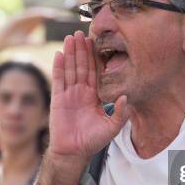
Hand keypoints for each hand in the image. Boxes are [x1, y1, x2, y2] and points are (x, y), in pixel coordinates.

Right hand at [0, 8, 58, 46]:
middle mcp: (30, 19)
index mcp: (34, 24)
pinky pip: (26, 14)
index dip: (53, 19)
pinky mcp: (17, 17)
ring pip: (35, 13)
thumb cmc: (16, 43)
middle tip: (61, 15)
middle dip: (51, 14)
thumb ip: (37, 43)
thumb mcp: (28, 43)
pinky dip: (34, 14)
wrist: (1, 41)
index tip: (63, 20)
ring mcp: (23, 17)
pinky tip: (40, 14)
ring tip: (52, 14)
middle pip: (42, 15)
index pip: (46, 20)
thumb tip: (46, 44)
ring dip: (44, 12)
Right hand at [48, 31, 128, 164]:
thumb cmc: (93, 141)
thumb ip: (120, 113)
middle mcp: (82, 92)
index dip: (96, 57)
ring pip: (71, 69)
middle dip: (82, 49)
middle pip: (82, 66)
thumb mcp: (112, 127)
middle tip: (82, 32)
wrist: (73, 152)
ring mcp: (69, 94)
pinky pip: (59, 79)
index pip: (96, 72)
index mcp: (95, 95)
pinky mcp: (58, 98)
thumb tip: (126, 97)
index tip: (97, 42)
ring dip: (71, 53)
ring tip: (71, 37)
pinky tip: (59, 54)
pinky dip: (59, 66)